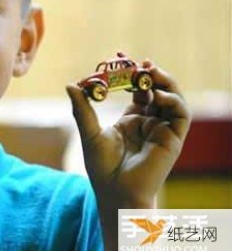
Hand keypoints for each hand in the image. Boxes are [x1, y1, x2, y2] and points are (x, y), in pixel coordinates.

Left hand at [66, 60, 190, 207]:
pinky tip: (155, 95)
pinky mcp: (173, 138)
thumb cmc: (102, 168)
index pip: (137, 90)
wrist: (116, 192)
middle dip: (149, 73)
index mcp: (132, 120)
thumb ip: (82, 109)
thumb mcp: (89, 133)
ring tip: (148, 71)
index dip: (131, 74)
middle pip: (156, 90)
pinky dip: (172, 100)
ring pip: (172, 97)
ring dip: (164, 82)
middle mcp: (150, 122)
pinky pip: (180, 114)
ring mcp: (163, 129)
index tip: (119, 57)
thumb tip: (70, 85)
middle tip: (138, 62)